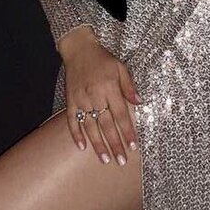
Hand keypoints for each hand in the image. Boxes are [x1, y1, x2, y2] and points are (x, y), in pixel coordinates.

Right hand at [58, 26, 141, 163]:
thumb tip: (140, 103)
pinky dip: (76, 134)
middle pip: (106, 124)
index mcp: (109, 87)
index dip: (127, 131)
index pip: (121, 114)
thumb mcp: (121, 68)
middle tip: (121, 160)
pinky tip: (81, 147)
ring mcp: (81, 99)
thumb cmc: (102, 59)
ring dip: (98, 144)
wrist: (78, 49)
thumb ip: (129, 86)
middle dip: (115, 144)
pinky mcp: (70, 100)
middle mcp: (95, 95)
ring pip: (90, 126)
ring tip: (105, 159)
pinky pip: (72, 120)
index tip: (133, 146)